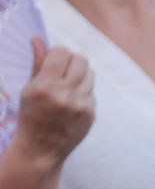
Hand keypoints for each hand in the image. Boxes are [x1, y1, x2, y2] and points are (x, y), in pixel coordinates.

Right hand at [16, 38, 93, 163]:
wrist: (41, 149)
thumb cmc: (31, 115)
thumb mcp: (28, 89)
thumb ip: (37, 64)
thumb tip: (38, 39)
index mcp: (45, 86)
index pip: (62, 52)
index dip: (59, 52)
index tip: (55, 58)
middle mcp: (65, 94)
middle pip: (81, 59)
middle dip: (72, 60)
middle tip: (64, 68)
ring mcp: (81, 104)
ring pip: (90, 74)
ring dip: (80, 75)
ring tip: (67, 85)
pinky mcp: (91, 113)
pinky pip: (92, 91)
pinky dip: (83, 92)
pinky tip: (71, 102)